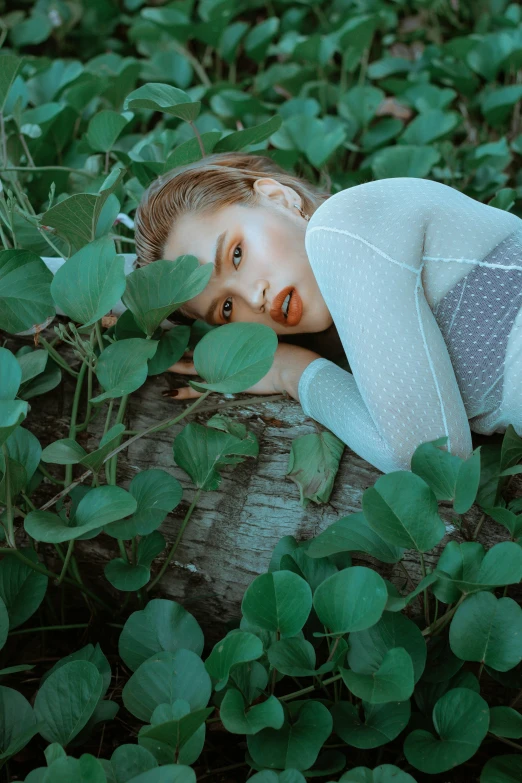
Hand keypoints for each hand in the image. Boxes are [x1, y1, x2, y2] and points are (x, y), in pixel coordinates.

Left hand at [164, 344, 321, 401]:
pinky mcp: (222, 382)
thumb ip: (244, 345)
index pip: (202, 342)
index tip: (171, 336)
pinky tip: (168, 393)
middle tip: (154, 348)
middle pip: (191, 350)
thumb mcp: (257, 345)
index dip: (186, 342)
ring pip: (190, 366)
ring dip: (172, 366)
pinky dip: (184, 391)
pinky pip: (198, 388)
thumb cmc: (277, 355)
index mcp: (226, 340)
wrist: (287, 365)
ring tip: (154, 366)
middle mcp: (219, 350)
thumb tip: (239, 346)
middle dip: (173, 349)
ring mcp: (219, 366)